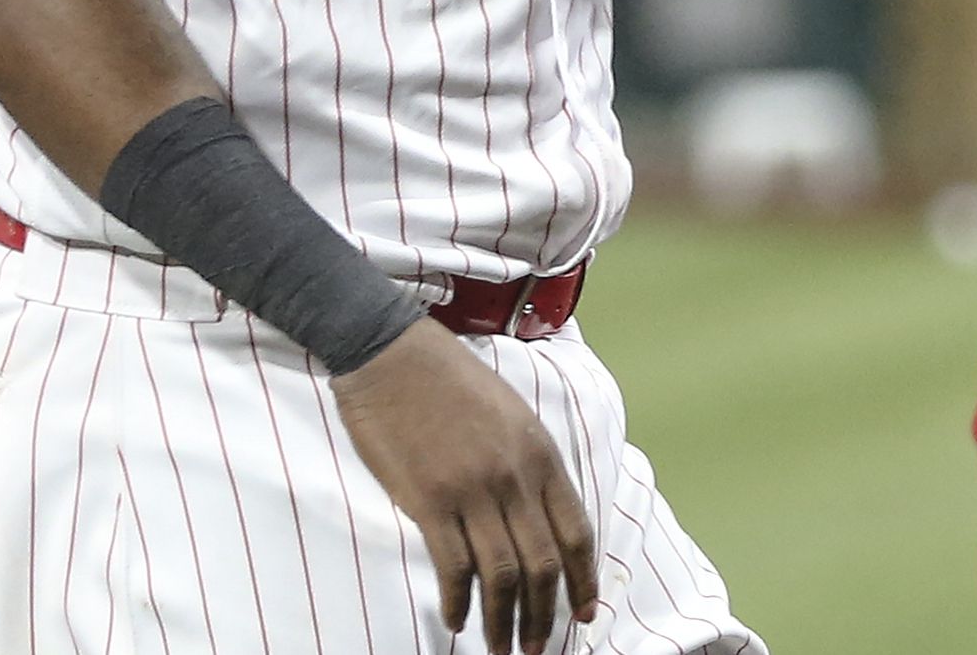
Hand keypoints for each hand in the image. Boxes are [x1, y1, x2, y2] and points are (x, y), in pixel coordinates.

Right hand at [332, 320, 598, 653]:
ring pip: (502, 575)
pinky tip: (456, 618)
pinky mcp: (429, 499)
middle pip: (543, 565)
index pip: (577, 532)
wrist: (391, 351)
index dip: (584, 582)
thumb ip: (529, 464)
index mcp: (540, 453)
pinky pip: (454, 566)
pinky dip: (458, 601)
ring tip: (499, 648)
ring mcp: (472, 489)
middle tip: (534, 648)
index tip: (585, 614)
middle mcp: (514, 475)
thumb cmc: (449, 378)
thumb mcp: (511, 412)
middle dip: (543, 617)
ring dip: (503, 622)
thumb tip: (541, 519)